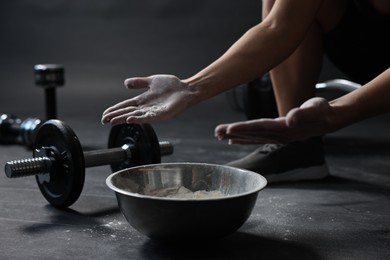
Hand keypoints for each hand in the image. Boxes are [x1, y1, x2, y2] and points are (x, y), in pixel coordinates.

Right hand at [101, 75, 193, 124]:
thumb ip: (139, 83)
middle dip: (115, 116)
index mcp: (143, 100)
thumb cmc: (171, 85)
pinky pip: (148, 118)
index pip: (125, 105)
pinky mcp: (161, 114)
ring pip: (135, 116)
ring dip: (123, 119)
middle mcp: (146, 107)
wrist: (186, 89)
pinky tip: (130, 120)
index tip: (105, 114)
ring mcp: (153, 112)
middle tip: (104, 120)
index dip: (115, 110)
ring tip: (113, 121)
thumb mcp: (151, 81)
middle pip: (127, 112)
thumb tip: (125, 83)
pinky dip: (138, 119)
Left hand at [215, 97, 333, 143]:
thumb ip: (303, 113)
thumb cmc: (321, 111)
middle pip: (251, 134)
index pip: (260, 128)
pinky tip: (232, 140)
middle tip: (216, 132)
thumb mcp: (315, 108)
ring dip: (235, 136)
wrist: (328, 119)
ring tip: (219, 135)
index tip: (229, 129)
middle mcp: (277, 135)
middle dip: (233, 133)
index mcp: (284, 128)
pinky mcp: (275, 135)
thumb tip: (291, 118)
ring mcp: (276, 136)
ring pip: (251, 137)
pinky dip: (243, 139)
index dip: (244, 129)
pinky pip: (256, 138)